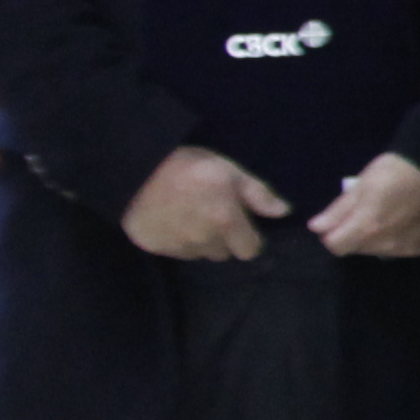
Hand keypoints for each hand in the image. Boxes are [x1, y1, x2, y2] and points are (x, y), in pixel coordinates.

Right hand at [123, 145, 284, 263]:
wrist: (135, 170)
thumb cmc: (188, 166)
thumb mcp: (229, 171)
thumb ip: (258, 194)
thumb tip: (283, 212)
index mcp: (226, 222)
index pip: (250, 250)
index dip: (249, 238)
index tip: (242, 224)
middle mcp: (203, 241)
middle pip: (225, 253)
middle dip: (225, 239)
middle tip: (215, 215)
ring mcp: (178, 247)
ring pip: (201, 254)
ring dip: (202, 241)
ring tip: (193, 216)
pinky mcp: (156, 248)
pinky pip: (178, 252)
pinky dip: (179, 241)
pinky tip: (174, 221)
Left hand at [309, 152, 419, 259]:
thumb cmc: (397, 170)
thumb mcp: (362, 184)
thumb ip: (338, 210)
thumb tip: (316, 228)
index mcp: (366, 229)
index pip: (335, 246)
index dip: (333, 234)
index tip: (341, 220)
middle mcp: (386, 246)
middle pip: (360, 249)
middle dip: (358, 235)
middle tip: (370, 211)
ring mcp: (410, 249)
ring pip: (383, 251)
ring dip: (381, 238)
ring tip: (393, 215)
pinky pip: (406, 249)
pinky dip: (404, 238)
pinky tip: (412, 220)